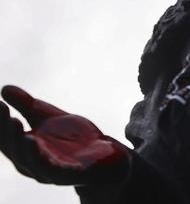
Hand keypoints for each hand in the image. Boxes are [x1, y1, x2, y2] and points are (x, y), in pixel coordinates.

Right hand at [0, 85, 129, 184]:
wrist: (105, 154)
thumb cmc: (72, 137)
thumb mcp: (48, 117)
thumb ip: (28, 105)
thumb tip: (4, 88)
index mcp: (24, 151)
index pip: (6, 138)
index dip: (0, 123)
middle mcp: (31, 164)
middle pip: (14, 150)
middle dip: (8, 133)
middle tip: (8, 115)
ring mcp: (48, 172)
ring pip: (30, 161)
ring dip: (24, 146)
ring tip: (20, 129)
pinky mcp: (67, 175)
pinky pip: (53, 170)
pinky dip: (44, 159)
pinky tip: (37, 143)